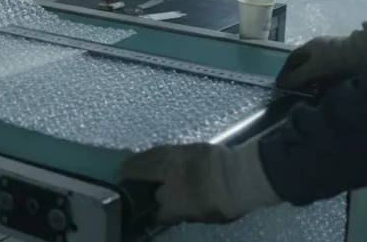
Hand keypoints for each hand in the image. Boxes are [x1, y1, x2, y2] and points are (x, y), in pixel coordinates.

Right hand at [120, 141, 279, 224]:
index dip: (153, 215)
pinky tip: (140, 155)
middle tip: (125, 186)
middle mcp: (171, 185)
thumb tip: (174, 214)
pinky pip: (158, 151)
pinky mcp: (180, 149)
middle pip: (150, 187)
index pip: (159, 213)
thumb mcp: (209, 217)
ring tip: (123, 168)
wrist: (242, 175)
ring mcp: (174, 165)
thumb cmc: (230, 202)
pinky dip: (146, 154)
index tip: (148, 216)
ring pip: (147, 165)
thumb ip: (188, 215)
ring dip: (133, 167)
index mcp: (178, 206)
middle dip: (138, 188)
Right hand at [276, 23, 366, 90]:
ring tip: (311, 96)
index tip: (282, 86)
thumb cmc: (337, 57)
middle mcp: (321, 50)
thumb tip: (280, 84)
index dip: (285, 71)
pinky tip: (327, 93)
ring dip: (314, 83)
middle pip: (305, 65)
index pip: (292, 59)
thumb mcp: (314, 67)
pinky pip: (331, 77)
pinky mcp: (347, 65)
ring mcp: (335, 57)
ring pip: (318, 72)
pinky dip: (327, 84)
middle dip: (300, 79)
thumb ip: (297, 76)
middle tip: (296, 94)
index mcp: (310, 46)